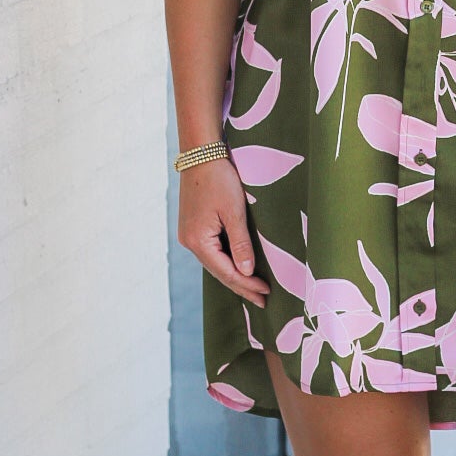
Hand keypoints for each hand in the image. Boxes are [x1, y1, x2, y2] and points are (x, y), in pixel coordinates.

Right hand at [177, 156, 271, 304]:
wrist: (201, 154)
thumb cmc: (219, 179)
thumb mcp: (234, 211)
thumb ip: (240, 243)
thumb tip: (247, 272)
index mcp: (198, 241)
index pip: (227, 272)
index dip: (247, 284)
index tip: (266, 293)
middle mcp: (190, 243)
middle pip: (219, 272)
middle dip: (242, 286)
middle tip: (263, 300)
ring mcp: (189, 235)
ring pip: (215, 263)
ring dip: (234, 275)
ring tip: (253, 289)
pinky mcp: (193, 227)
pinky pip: (212, 252)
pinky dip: (226, 261)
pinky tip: (238, 267)